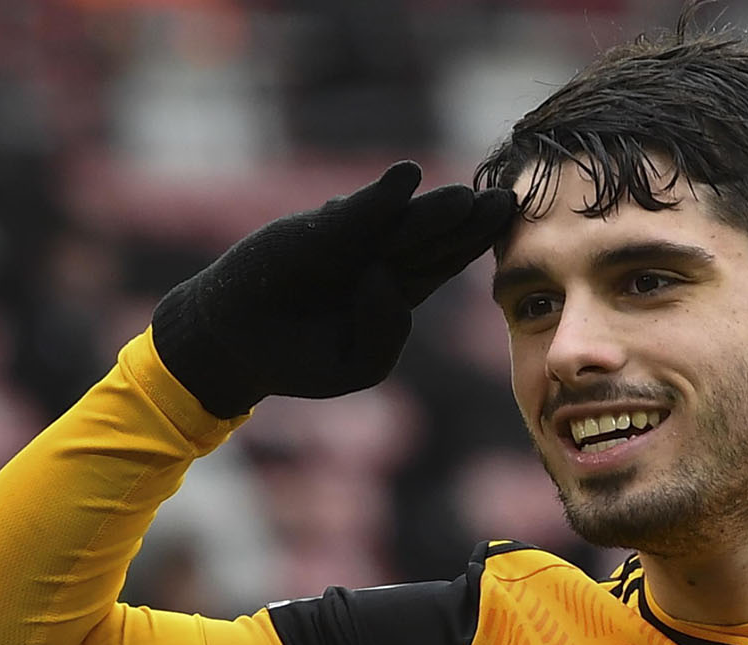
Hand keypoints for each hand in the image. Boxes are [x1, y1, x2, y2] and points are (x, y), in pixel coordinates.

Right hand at [151, 161, 516, 417]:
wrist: (238, 341)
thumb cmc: (300, 358)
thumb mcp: (356, 365)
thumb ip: (384, 334)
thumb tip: (386, 278)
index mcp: (398, 291)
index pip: (445, 263)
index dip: (475, 246)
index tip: (509, 233)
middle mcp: (380, 258)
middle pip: (434, 238)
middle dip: (470, 223)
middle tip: (507, 203)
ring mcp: (350, 241)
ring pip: (401, 224)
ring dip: (432, 209)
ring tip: (466, 197)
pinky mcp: (318, 231)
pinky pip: (355, 214)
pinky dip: (379, 197)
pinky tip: (405, 177)